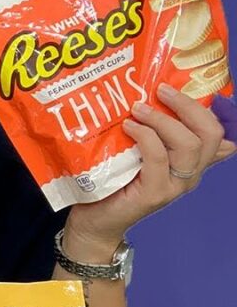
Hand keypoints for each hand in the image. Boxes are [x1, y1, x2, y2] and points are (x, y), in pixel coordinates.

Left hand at [66, 84, 236, 252]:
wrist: (92, 221)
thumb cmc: (112, 184)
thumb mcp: (135, 153)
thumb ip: (149, 133)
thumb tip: (155, 100)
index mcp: (190, 162)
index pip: (215, 130)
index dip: (204, 106)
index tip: (178, 85)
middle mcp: (189, 174)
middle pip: (210, 134)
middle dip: (188, 106)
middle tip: (159, 90)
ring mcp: (174, 186)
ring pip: (189, 145)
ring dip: (163, 120)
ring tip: (137, 109)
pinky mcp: (155, 194)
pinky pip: (159, 157)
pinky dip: (145, 137)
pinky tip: (128, 127)